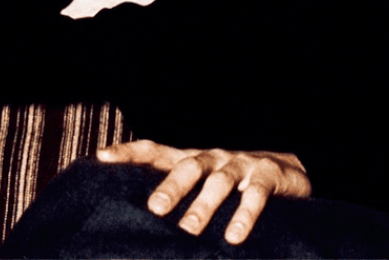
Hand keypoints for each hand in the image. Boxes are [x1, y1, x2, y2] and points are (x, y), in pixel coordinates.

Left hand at [97, 139, 310, 244]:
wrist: (286, 171)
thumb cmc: (233, 183)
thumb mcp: (202, 185)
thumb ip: (176, 196)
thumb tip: (136, 222)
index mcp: (192, 160)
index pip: (156, 151)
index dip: (129, 153)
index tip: (102, 158)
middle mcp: (212, 158)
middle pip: (187, 166)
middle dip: (170, 186)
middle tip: (155, 209)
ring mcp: (240, 165)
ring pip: (219, 181)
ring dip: (204, 205)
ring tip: (190, 229)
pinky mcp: (267, 176)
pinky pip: (255, 195)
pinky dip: (245, 214)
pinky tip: (235, 235)